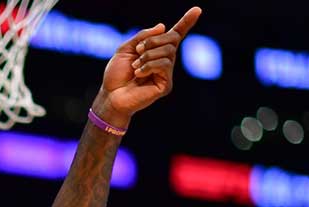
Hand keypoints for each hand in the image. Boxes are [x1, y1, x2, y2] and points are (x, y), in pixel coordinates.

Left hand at [93, 6, 201, 126]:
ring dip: (148, 55)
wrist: (110, 96)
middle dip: (153, 41)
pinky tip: (139, 74)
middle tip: (138, 50)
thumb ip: (143, 37)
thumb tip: (163, 26)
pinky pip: (164, 65)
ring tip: (135, 66)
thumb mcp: (126, 49)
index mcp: (156, 51)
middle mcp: (165, 61)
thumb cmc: (116, 74)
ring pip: (168, 52)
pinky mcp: (166, 85)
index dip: (186, 22)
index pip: (175, 35)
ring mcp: (166, 74)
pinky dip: (149, 66)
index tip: (197, 9)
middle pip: (171, 39)